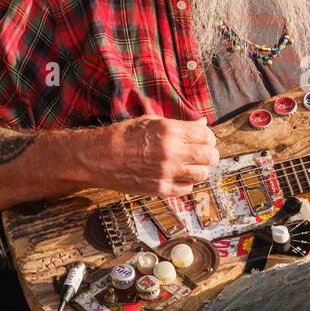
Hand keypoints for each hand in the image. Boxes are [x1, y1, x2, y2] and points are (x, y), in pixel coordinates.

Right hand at [88, 116, 219, 196]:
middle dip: (209, 154)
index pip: (206, 135)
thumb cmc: (123, 136)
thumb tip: (202, 122)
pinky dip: (186, 183)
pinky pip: (187, 189)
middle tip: (203, 154)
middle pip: (210, 156)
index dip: (208, 138)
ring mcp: (166, 172)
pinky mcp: (160, 189)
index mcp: (169, 130)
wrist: (98, 157)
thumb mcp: (151, 121)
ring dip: (199, 169)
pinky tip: (176, 176)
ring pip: (202, 174)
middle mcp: (171, 151)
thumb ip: (180, 123)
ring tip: (190, 166)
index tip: (204, 140)